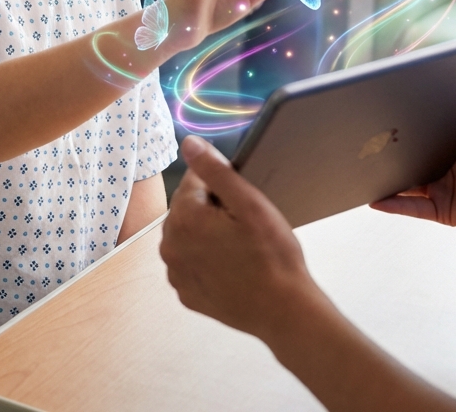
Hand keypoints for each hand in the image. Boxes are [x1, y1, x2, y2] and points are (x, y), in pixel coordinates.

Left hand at [164, 136, 455, 411]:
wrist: (285, 312)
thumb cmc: (272, 256)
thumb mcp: (249, 204)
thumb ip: (215, 170)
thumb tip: (189, 143)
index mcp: (183, 218)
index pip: (194, 181)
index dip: (221, 186)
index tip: (242, 203)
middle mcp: (169, 245)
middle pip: (187, 208)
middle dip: (210, 210)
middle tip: (243, 227)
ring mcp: (176, 273)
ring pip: (188, 235)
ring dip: (206, 234)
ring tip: (239, 247)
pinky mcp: (186, 293)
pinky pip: (190, 263)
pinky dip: (205, 260)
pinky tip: (230, 266)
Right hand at [370, 109, 455, 227]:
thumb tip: (435, 82)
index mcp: (450, 145)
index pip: (418, 140)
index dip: (399, 135)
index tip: (377, 127)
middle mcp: (445, 168)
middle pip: (408, 164)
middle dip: (387, 158)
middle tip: (364, 150)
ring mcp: (444, 190)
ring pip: (406, 187)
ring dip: (385, 182)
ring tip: (363, 174)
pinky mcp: (445, 211)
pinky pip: (414, 209)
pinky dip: (394, 205)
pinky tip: (376, 199)